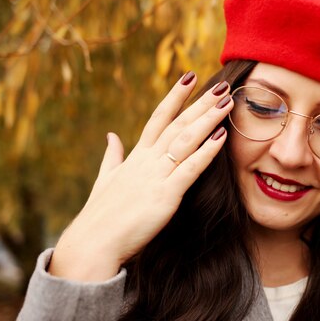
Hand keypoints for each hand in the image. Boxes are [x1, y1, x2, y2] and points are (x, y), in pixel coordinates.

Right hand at [49, 73, 233, 280]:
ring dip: (207, 119)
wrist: (92, 243)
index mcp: (136, 156)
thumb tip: (111, 136)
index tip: (189, 77)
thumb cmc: (100, 215)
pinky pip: (190, 168)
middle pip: (177, 124)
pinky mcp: (165, 195)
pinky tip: (222, 137)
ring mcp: (156, 175)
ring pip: (185, 140)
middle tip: (221, 85)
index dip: (175, 97)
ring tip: (227, 102)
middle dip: (200, 103)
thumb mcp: (106, 180)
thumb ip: (112, 156)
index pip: (158, 118)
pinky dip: (207, 152)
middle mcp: (147, 160)